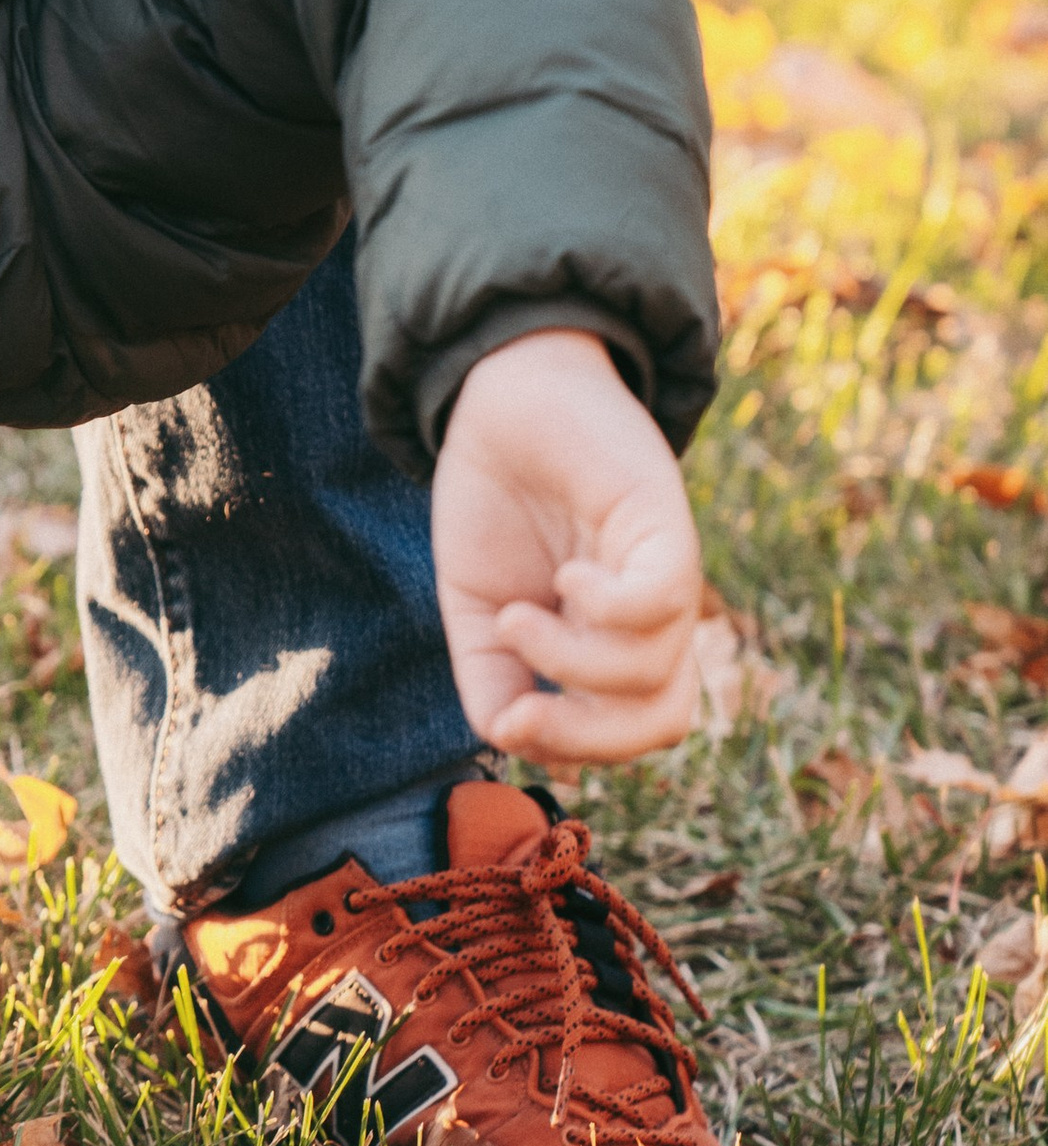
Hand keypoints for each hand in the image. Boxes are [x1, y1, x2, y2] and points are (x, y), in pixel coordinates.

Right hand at [430, 329, 701, 764]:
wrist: (504, 399)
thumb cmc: (496, 502)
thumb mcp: (479, 610)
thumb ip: (492, 680)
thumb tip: (508, 737)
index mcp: (615, 641)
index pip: (632, 729)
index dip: (574, 746)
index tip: (507, 719)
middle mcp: (652, 615)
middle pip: (662, 720)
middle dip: (586, 735)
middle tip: (519, 709)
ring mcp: (664, 570)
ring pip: (653, 671)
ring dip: (568, 662)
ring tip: (520, 615)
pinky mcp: (666, 521)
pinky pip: (662, 601)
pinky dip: (604, 609)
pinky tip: (566, 577)